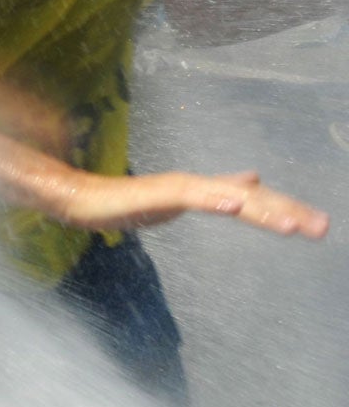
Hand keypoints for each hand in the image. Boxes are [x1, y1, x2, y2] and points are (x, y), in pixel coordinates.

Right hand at [47, 168, 328, 238]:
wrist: (85, 198)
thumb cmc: (128, 202)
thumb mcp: (181, 200)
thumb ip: (216, 192)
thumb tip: (252, 179)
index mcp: (206, 190)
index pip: (254, 199)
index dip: (285, 209)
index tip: (316, 225)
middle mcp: (199, 185)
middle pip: (250, 198)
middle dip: (286, 211)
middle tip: (321, 227)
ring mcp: (179, 188)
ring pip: (227, 197)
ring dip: (261, 210)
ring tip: (291, 226)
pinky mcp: (158, 193)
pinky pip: (191, 196)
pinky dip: (214, 199)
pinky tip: (234, 204)